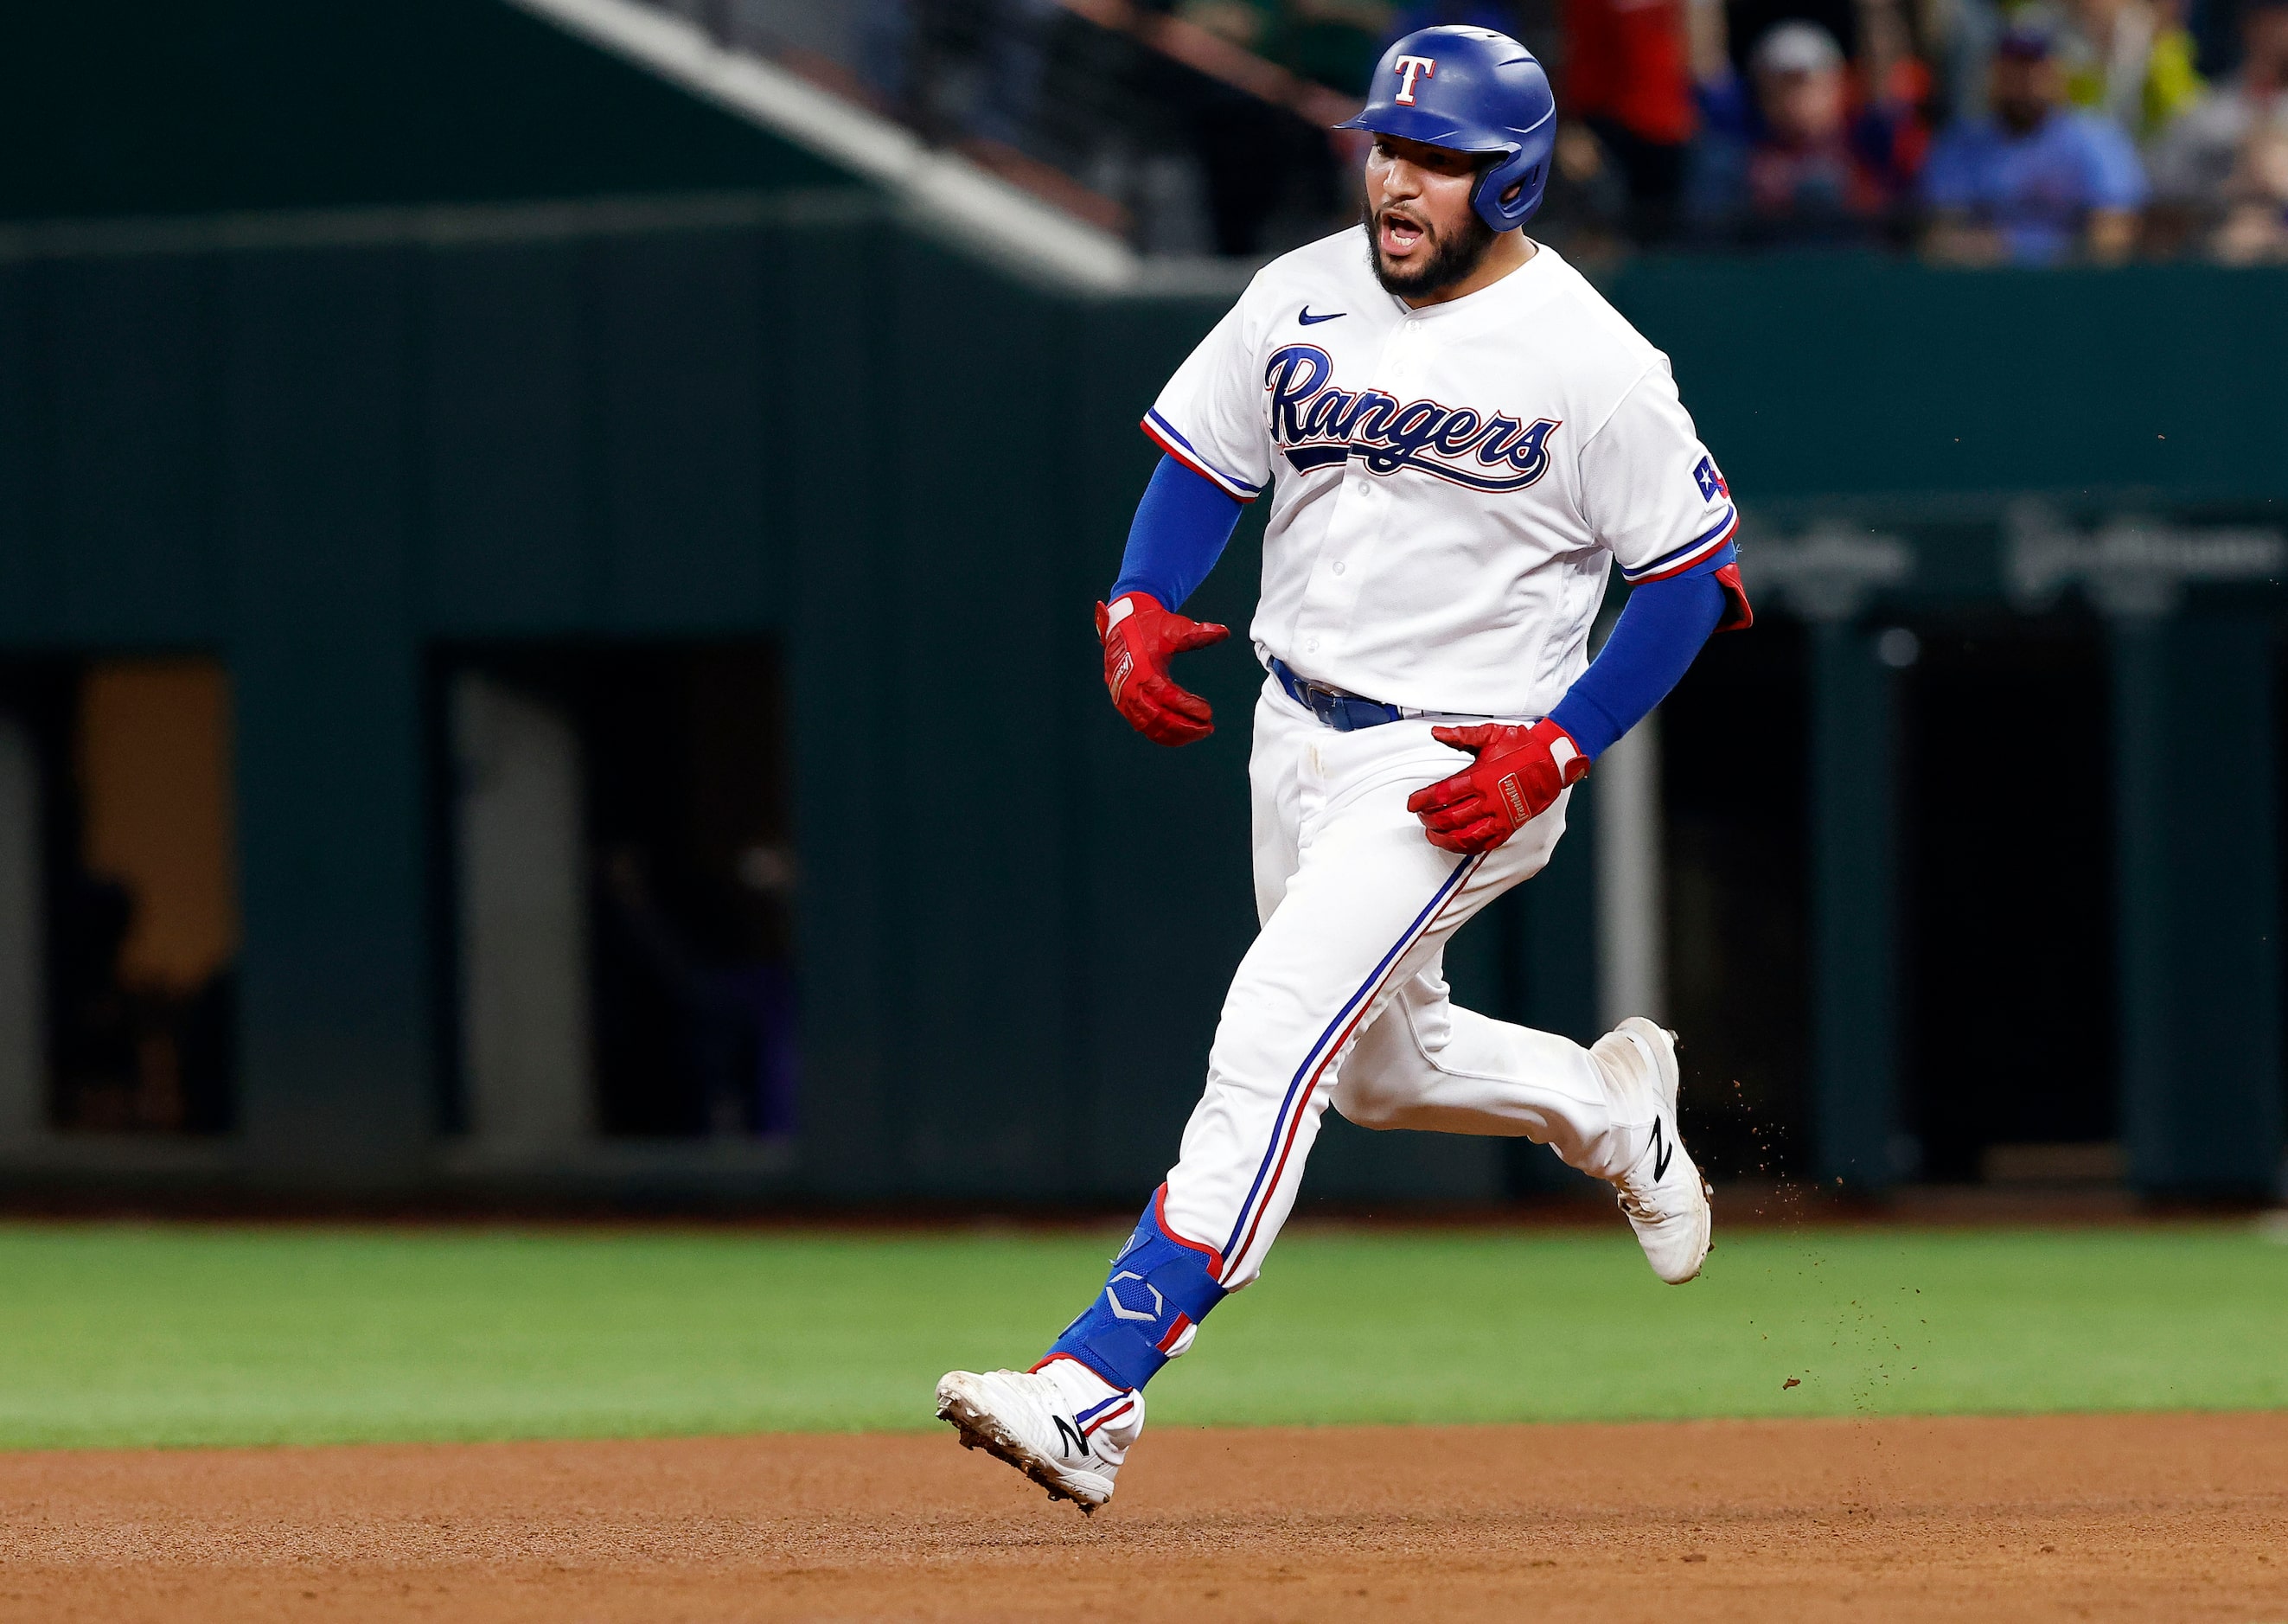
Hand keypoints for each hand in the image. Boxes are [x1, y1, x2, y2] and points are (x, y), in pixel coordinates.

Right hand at [1095, 592, 1230, 746]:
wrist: (1120, 625)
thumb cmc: (1148, 626)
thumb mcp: (1172, 627)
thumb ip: (1198, 633)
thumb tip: (1224, 631)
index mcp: (1142, 670)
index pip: (1168, 697)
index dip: (1189, 707)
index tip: (1208, 712)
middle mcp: (1130, 688)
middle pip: (1159, 718)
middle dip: (1186, 726)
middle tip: (1208, 728)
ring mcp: (1124, 699)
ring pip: (1151, 727)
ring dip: (1176, 734)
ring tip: (1198, 732)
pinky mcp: (1123, 704)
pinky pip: (1143, 726)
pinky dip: (1162, 734)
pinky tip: (1181, 734)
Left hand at [1406, 719, 1588, 853]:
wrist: (1553, 759)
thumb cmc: (1521, 745)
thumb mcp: (1489, 734)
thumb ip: (1460, 735)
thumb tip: (1434, 733)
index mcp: (1480, 777)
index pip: (1442, 794)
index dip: (1422, 801)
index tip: (1411, 803)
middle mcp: (1489, 800)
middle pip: (1449, 818)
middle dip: (1429, 820)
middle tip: (1421, 816)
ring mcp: (1501, 816)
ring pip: (1464, 836)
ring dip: (1443, 838)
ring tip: (1432, 834)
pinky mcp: (1510, 827)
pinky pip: (1484, 844)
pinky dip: (1465, 847)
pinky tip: (1454, 844)